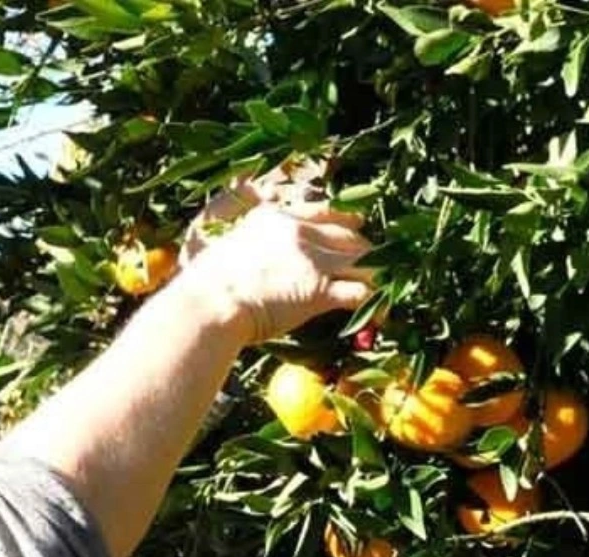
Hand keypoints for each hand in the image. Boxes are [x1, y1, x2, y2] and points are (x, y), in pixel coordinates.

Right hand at [176, 171, 374, 344]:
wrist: (210, 302)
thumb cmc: (205, 285)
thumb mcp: (226, 248)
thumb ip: (248, 246)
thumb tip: (251, 261)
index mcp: (274, 218)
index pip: (322, 211)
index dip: (345, 218)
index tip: (358, 223)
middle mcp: (298, 232)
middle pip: (348, 235)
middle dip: (365, 250)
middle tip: (375, 265)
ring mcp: (312, 259)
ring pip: (362, 260)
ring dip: (375, 275)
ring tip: (383, 289)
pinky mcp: (320, 289)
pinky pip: (360, 291)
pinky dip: (373, 303)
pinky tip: (378, 313)